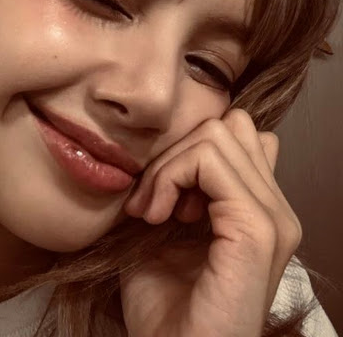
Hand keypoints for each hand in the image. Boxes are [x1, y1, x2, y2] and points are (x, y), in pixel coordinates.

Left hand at [120, 109, 301, 336]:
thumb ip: (184, 183)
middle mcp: (275, 209)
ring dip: (169, 167)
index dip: (189, 152)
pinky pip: (210, 162)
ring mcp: (272, 219)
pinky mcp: (256, 231)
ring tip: (154, 211)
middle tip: (153, 201)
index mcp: (259, 207)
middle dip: (176, 154)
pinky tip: (157, 216)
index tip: (162, 196)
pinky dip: (171, 178)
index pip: (236, 133)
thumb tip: (178, 143)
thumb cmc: (163, 302)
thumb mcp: (169, 228)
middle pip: (227, 126)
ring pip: (217, 135)